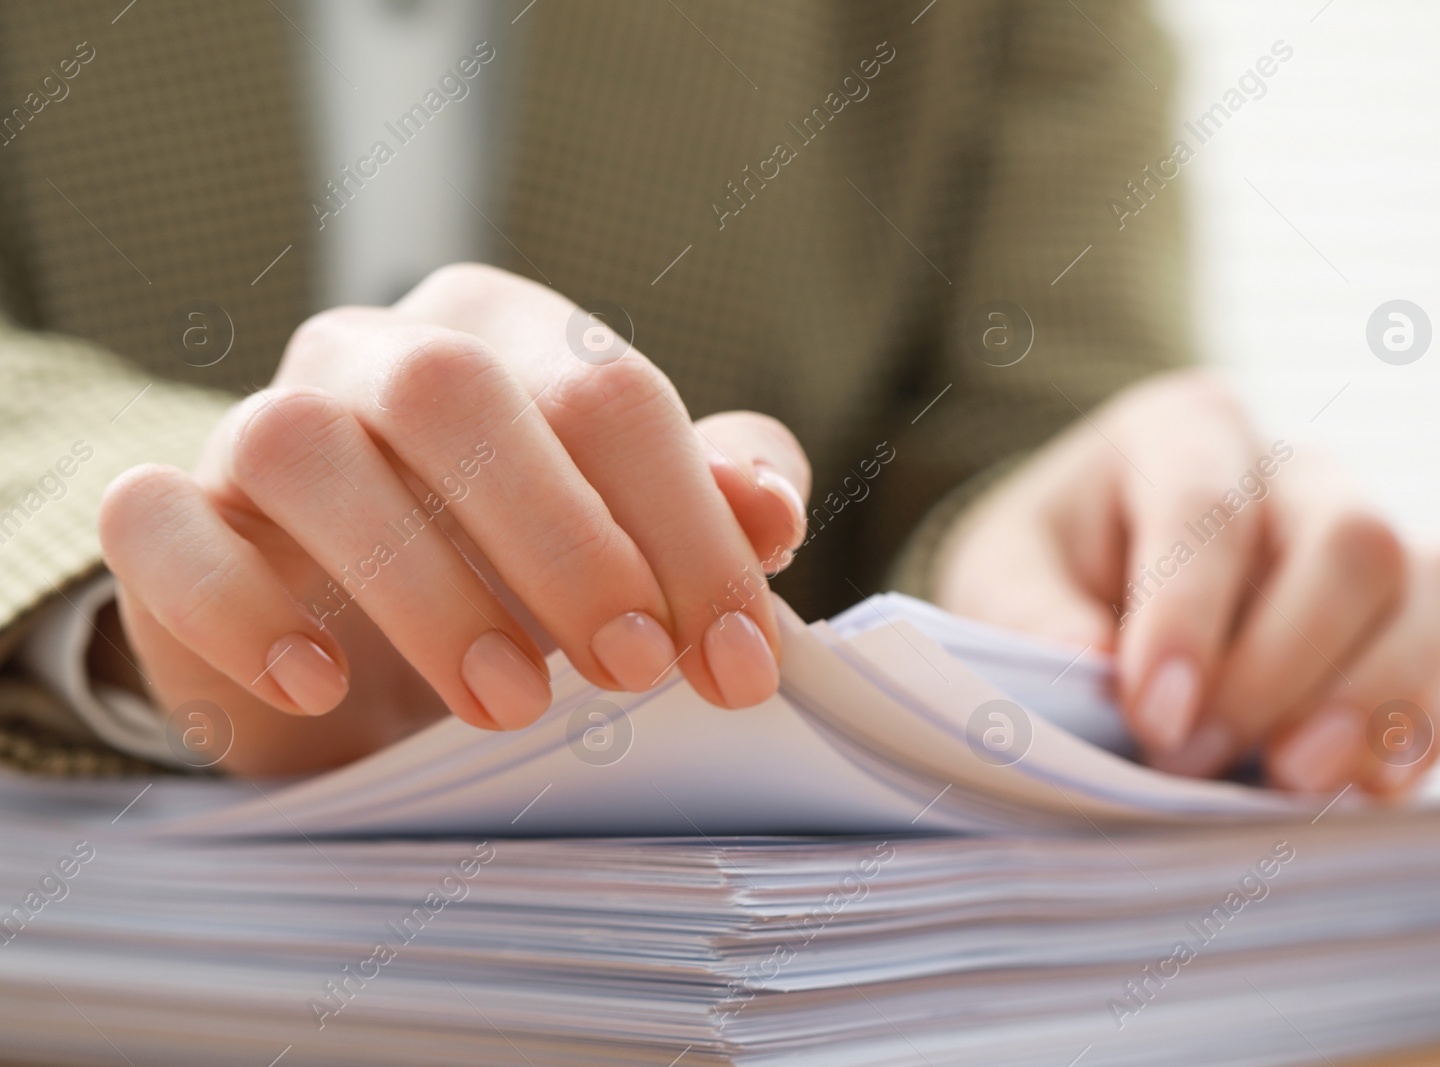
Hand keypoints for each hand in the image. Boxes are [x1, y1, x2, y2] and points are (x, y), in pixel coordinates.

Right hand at [98, 264, 809, 774]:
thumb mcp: (631, 537)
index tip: (734, 661)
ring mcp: (256, 427)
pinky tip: (320, 686)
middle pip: (455, 391)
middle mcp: (374, 358)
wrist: (355, 641)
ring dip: (421, 582)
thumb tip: (771, 509)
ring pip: (306, 448)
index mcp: (502, 336)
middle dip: (563, 535)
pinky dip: (241, 607)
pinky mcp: (172, 518)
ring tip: (510, 700)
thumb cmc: (516, 577)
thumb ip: (708, 504)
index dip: (687, 527)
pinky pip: (163, 526)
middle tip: (631, 667)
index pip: (607, 393)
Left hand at [934, 371, 1439, 797]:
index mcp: (1184, 430)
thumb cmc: (1048, 569)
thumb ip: (1030, 613)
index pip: (1211, 505)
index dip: (1188, 615)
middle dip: (1280, 668)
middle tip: (1193, 762)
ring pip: (1436, 589)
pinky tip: (1362, 790)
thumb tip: (1094, 665)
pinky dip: (1420, 731)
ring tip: (1290, 782)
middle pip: (1352, 542)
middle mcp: (1296, 469)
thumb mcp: (1001, 576)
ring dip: (1374, 699)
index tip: (1152, 717)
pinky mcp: (1411, 617)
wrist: (1095, 584)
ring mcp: (1370, 537)